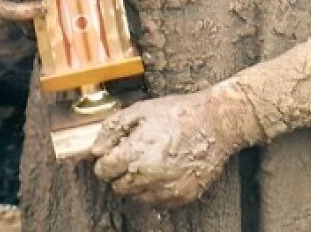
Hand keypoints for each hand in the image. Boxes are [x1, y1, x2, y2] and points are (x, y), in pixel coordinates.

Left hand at [92, 89, 240, 207]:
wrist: (215, 122)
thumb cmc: (179, 113)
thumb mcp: (142, 110)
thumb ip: (113, 129)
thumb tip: (95, 149)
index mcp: (134, 154)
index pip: (103, 170)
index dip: (107, 159)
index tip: (116, 152)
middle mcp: (147, 177)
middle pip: (118, 187)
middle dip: (122, 171)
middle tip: (137, 153)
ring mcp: (165, 190)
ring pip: (137, 196)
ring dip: (139, 182)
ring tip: (154, 159)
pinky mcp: (181, 198)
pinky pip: (157, 201)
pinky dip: (157, 189)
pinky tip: (167, 169)